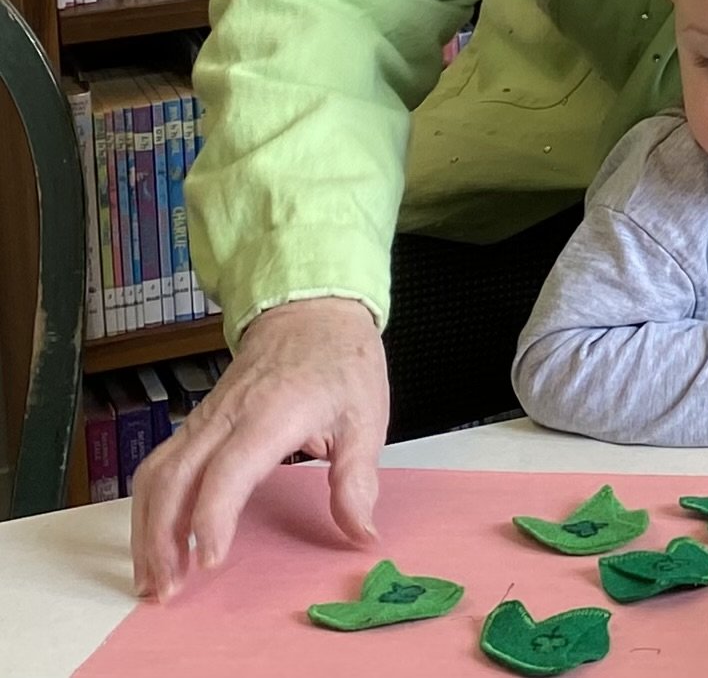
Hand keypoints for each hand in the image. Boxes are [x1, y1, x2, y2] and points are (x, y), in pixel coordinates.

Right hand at [131, 297, 387, 601]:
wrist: (311, 313)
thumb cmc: (341, 362)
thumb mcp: (367, 415)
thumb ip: (358, 478)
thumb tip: (362, 533)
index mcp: (271, 413)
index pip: (228, 470)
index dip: (212, 517)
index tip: (210, 560)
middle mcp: (226, 417)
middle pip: (173, 479)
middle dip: (161, 539)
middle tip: (167, 590)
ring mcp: (204, 419)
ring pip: (155, 475)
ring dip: (145, 529)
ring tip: (153, 578)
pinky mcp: (196, 424)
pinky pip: (159, 467)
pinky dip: (149, 508)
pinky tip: (156, 543)